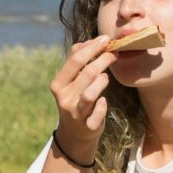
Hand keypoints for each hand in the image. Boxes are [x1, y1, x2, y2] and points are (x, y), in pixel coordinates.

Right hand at [48, 35, 113, 166]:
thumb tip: (91, 41)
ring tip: (105, 78)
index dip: (92, 47)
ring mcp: (75, 113)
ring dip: (103, 81)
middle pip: (86, 73)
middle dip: (103, 60)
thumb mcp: (70, 81)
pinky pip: (100, 110)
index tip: (105, 39)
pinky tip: (103, 101)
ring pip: (91, 93)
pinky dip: (104, 104)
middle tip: (115, 52)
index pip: (74, 59)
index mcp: (58, 84)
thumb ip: (77, 61)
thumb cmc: (76, 99)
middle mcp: (63, 98)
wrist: (75, 133)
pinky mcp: (87, 126)